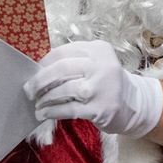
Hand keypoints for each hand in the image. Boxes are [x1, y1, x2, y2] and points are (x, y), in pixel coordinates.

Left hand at [24, 40, 162, 137]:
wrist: (133, 105)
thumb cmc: (105, 82)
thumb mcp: (95, 64)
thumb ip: (73, 62)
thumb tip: (38, 70)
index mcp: (98, 49)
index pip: (62, 52)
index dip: (43, 63)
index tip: (34, 73)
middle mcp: (102, 65)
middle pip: (61, 68)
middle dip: (40, 80)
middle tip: (29, 90)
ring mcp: (102, 87)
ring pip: (64, 89)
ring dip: (45, 98)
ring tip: (38, 104)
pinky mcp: (100, 109)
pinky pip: (68, 109)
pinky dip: (52, 112)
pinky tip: (44, 114)